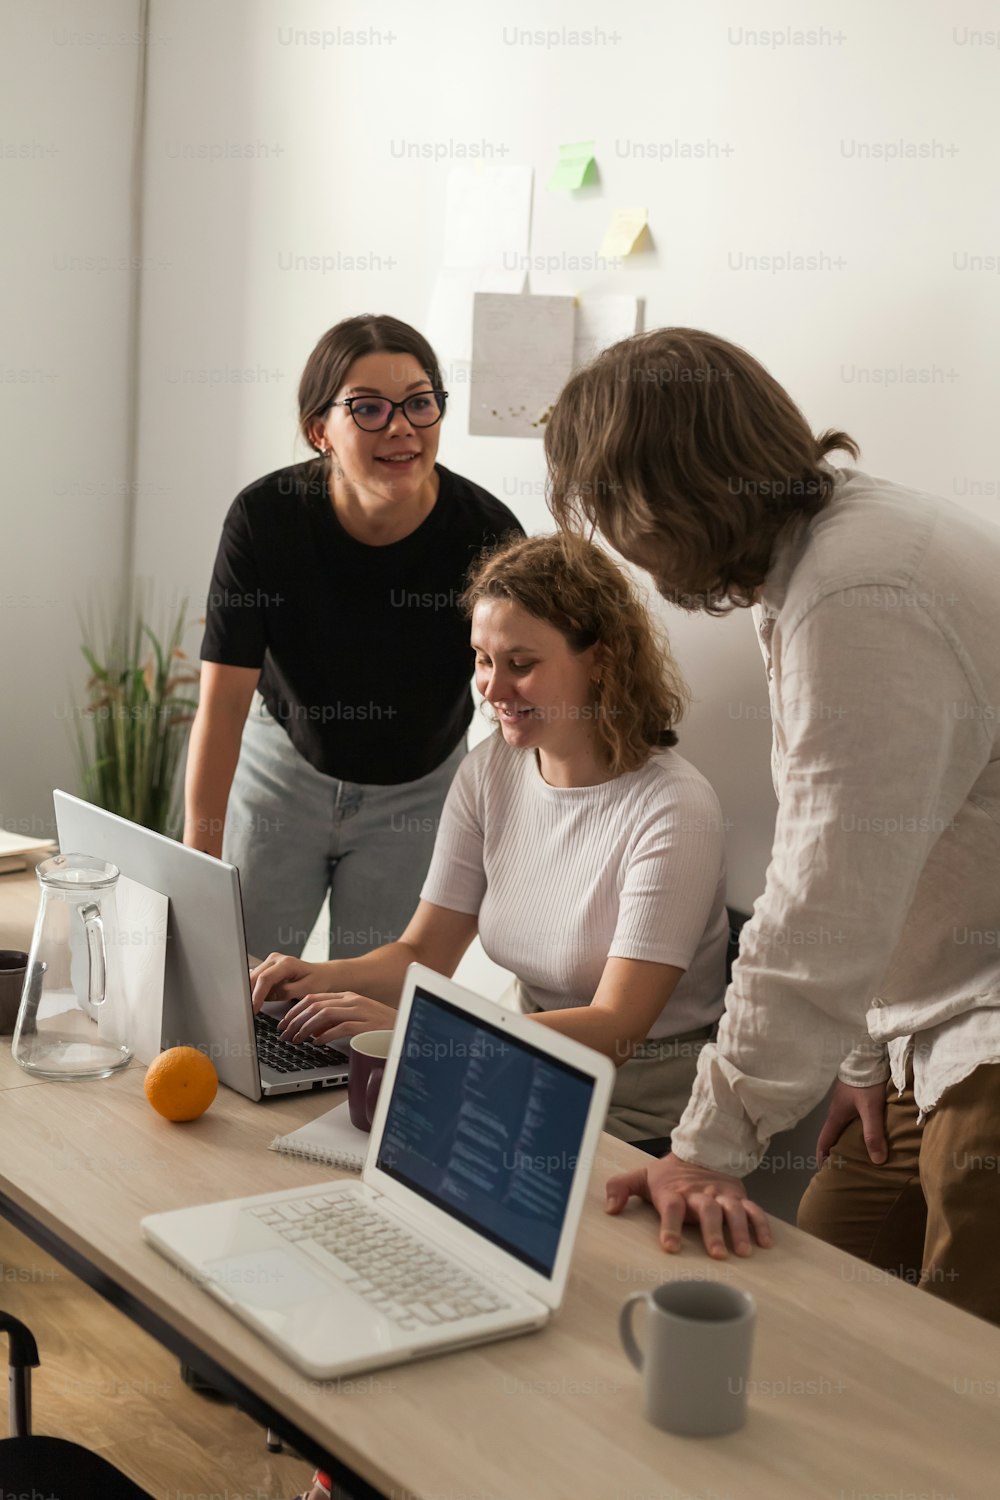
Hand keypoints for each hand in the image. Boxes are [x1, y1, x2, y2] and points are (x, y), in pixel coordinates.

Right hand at [250, 953, 326, 1012]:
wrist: (323, 975)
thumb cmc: (318, 981)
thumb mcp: (305, 989)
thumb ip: (286, 992)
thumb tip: (267, 997)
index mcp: (287, 963)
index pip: (265, 978)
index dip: (257, 995)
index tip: (253, 1008)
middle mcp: (276, 959)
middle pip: (255, 977)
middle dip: (249, 995)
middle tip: (247, 1012)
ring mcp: (270, 963)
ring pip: (252, 979)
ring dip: (250, 993)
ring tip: (250, 1009)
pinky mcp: (268, 969)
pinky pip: (256, 981)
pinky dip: (254, 992)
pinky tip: (255, 1002)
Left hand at [277, 991, 396, 1045]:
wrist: (410, 1030)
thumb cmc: (382, 1029)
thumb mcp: (357, 1020)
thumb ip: (336, 1022)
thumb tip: (312, 1030)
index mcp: (349, 997)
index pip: (314, 997)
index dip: (295, 1010)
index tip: (284, 1023)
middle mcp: (353, 1001)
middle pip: (315, 1004)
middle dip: (295, 1020)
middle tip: (284, 1034)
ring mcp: (361, 1011)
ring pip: (324, 1014)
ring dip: (305, 1028)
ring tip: (296, 1040)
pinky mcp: (368, 1025)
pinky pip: (341, 1027)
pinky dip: (325, 1035)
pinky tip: (316, 1043)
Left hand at [605, 1152, 771, 1258]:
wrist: (700, 1153)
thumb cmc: (669, 1175)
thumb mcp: (642, 1178)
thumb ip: (621, 1188)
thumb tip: (609, 1207)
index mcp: (675, 1192)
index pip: (671, 1208)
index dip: (670, 1227)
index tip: (670, 1247)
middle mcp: (700, 1194)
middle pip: (707, 1211)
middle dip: (712, 1232)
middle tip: (717, 1254)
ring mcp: (722, 1196)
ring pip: (733, 1211)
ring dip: (740, 1230)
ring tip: (744, 1252)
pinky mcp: (739, 1197)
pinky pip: (754, 1210)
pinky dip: (761, 1225)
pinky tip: (765, 1243)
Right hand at [816, 1079, 887, 1165]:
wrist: (867, 1053)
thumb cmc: (865, 1082)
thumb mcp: (871, 1108)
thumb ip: (873, 1133)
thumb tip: (877, 1162)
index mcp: (836, 1115)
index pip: (824, 1141)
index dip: (823, 1157)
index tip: (824, 1172)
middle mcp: (836, 1110)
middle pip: (833, 1134)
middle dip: (835, 1151)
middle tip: (842, 1166)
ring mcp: (844, 1101)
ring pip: (842, 1125)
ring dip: (845, 1139)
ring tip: (856, 1151)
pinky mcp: (853, 1095)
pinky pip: (851, 1116)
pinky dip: (854, 1128)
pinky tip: (865, 1130)